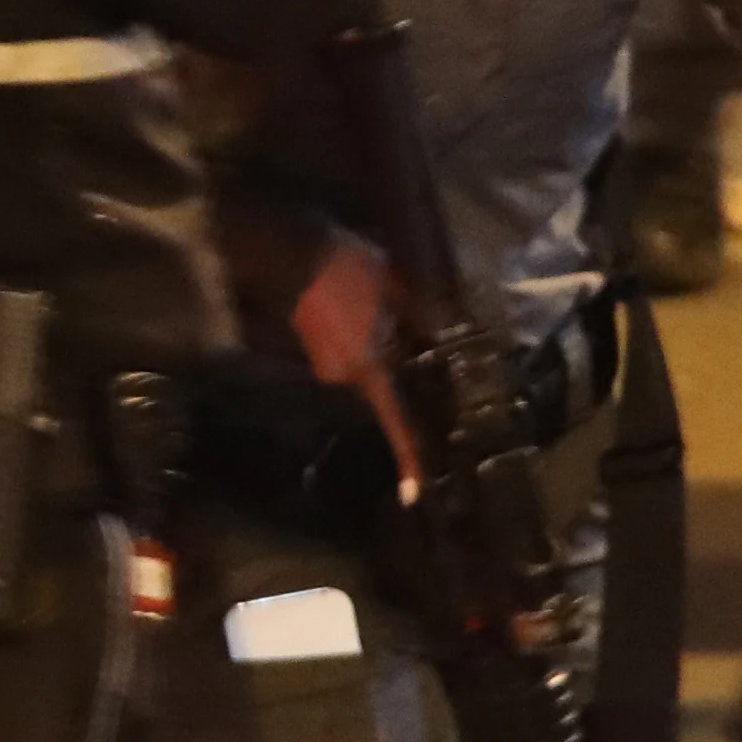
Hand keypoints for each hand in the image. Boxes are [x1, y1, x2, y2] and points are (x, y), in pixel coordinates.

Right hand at [284, 231, 420, 504]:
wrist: (290, 247)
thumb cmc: (348, 268)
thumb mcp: (399, 289)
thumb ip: (425, 322)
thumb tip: (452, 344)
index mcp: (367, 368)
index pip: (394, 422)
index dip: (408, 458)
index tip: (413, 494)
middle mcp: (343, 376)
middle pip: (384, 390)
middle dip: (405, 376)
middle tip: (426, 350)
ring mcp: (324, 365)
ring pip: (368, 371)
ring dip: (385, 354)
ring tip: (395, 320)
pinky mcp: (313, 349)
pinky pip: (353, 357)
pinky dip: (368, 345)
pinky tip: (370, 315)